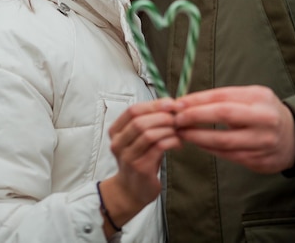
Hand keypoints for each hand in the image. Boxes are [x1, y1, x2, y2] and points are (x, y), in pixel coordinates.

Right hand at [100, 98, 180, 232]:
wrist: (130, 191)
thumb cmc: (139, 160)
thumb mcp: (139, 139)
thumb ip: (150, 123)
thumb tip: (172, 107)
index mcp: (116, 131)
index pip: (133, 110)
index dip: (153, 104)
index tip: (170, 103)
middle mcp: (118, 143)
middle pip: (139, 121)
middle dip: (162, 116)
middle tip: (177, 117)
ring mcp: (127, 157)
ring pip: (148, 134)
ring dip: (167, 129)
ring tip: (178, 130)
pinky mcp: (140, 168)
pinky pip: (158, 148)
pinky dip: (171, 141)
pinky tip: (178, 143)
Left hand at [173, 85, 294, 173]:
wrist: (294, 137)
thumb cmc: (264, 112)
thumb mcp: (251, 96)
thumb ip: (224, 98)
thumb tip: (189, 101)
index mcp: (259, 98)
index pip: (222, 97)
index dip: (198, 100)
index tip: (179, 103)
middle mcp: (263, 119)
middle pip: (223, 115)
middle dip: (195, 117)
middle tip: (177, 119)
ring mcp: (262, 142)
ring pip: (224, 141)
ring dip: (198, 137)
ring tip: (182, 133)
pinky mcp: (259, 161)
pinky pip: (228, 155)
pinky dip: (210, 149)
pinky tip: (198, 144)